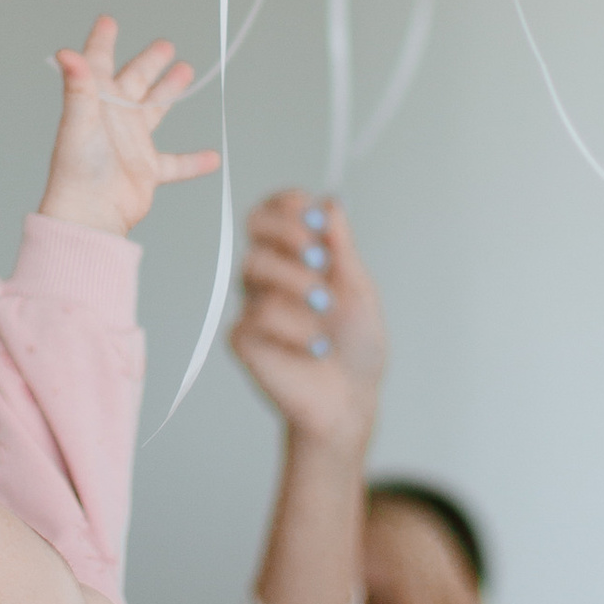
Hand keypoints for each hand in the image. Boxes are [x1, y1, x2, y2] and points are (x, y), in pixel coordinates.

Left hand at [38, 16, 218, 239]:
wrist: (90, 216)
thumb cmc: (78, 170)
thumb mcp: (80, 122)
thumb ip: (78, 86)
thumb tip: (66, 52)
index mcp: (97, 102)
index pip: (99, 64)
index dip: (103, 42)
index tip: (108, 21)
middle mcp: (115, 119)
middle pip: (135, 81)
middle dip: (149, 62)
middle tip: (166, 44)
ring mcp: (132, 144)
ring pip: (155, 110)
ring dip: (169, 91)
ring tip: (186, 70)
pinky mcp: (147, 170)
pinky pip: (176, 164)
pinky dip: (193, 161)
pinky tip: (212, 157)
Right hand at [232, 192, 386, 456]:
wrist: (351, 400)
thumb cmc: (356, 345)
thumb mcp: (360, 290)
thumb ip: (342, 249)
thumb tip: (330, 203)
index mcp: (296, 255)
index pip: (275, 210)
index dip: (288, 204)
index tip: (315, 215)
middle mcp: (270, 274)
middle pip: (255, 226)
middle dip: (286, 231)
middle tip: (318, 255)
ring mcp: (254, 304)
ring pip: (254, 266)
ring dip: (296, 283)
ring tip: (325, 307)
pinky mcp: (244, 340)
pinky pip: (256, 317)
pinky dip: (293, 330)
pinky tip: (316, 348)